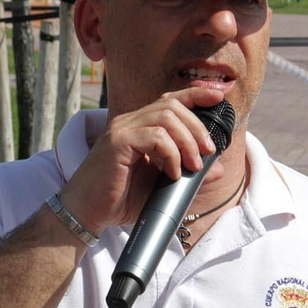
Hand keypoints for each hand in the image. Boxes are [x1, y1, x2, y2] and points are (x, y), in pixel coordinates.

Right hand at [57, 85, 225, 232]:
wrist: (87, 212)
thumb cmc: (120, 199)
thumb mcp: (163, 186)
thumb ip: (191, 175)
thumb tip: (220, 168)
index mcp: (140, 126)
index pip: (171, 100)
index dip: (196, 95)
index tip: (219, 98)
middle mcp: (130, 122)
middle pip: (173, 106)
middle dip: (198, 128)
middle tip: (208, 153)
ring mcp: (122, 129)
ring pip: (166, 118)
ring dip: (187, 141)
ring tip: (193, 167)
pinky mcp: (117, 141)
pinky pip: (155, 136)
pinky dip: (171, 153)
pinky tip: (172, 172)